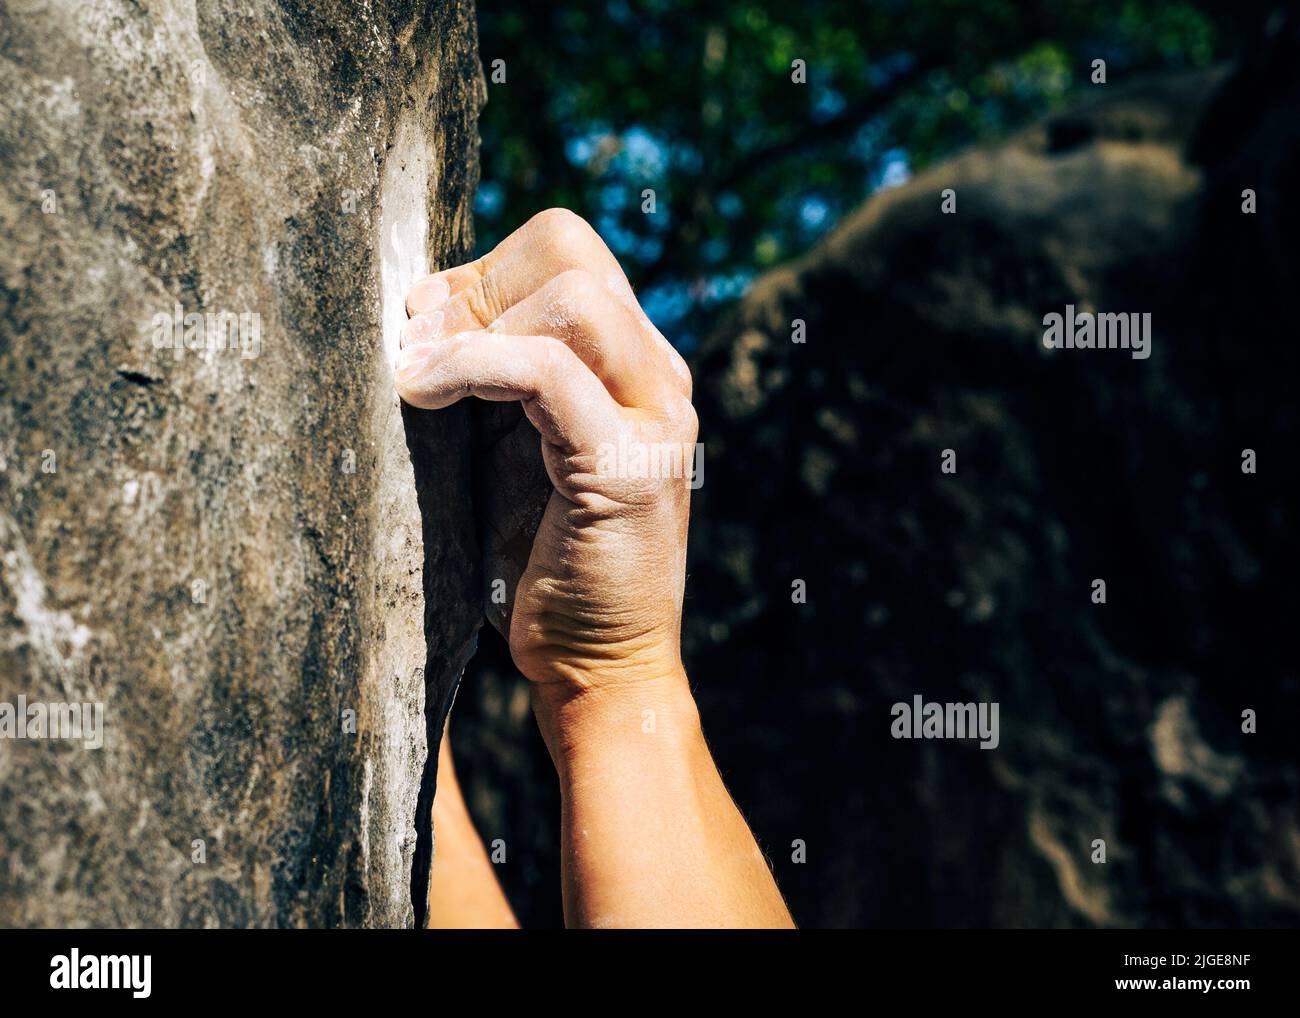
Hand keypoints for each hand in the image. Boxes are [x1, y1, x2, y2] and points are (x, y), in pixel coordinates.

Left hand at [396, 209, 696, 706]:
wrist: (599, 666)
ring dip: (469, 326)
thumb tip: (422, 308)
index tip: (423, 328)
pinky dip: (470, 368)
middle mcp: (658, 376)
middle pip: (569, 249)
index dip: (482, 271)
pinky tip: (420, 394)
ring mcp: (657, 415)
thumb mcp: (507, 447)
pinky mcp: (631, 463)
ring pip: (570, 296)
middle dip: (474, 285)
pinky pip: (548, 372)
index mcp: (634, 363)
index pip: (566, 250)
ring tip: (415, 377)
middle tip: (417, 345)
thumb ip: (491, 376)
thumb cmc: (538, 563)